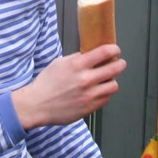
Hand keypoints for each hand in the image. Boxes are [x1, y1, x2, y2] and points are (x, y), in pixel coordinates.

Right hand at [11, 44, 125, 128]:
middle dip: (120, 64)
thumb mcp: (59, 63)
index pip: (104, 52)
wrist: (37, 105)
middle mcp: (85, 80)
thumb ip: (77, 58)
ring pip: (113, 86)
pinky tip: (97, 91)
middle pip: (114, 69)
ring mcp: (88, 95)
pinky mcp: (89, 108)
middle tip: (119, 63)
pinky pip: (106, 99)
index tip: (115, 50)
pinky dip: (104, 94)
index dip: (114, 49)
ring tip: (106, 79)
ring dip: (112, 81)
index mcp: (77, 65)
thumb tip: (92, 54)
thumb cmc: (46, 83)